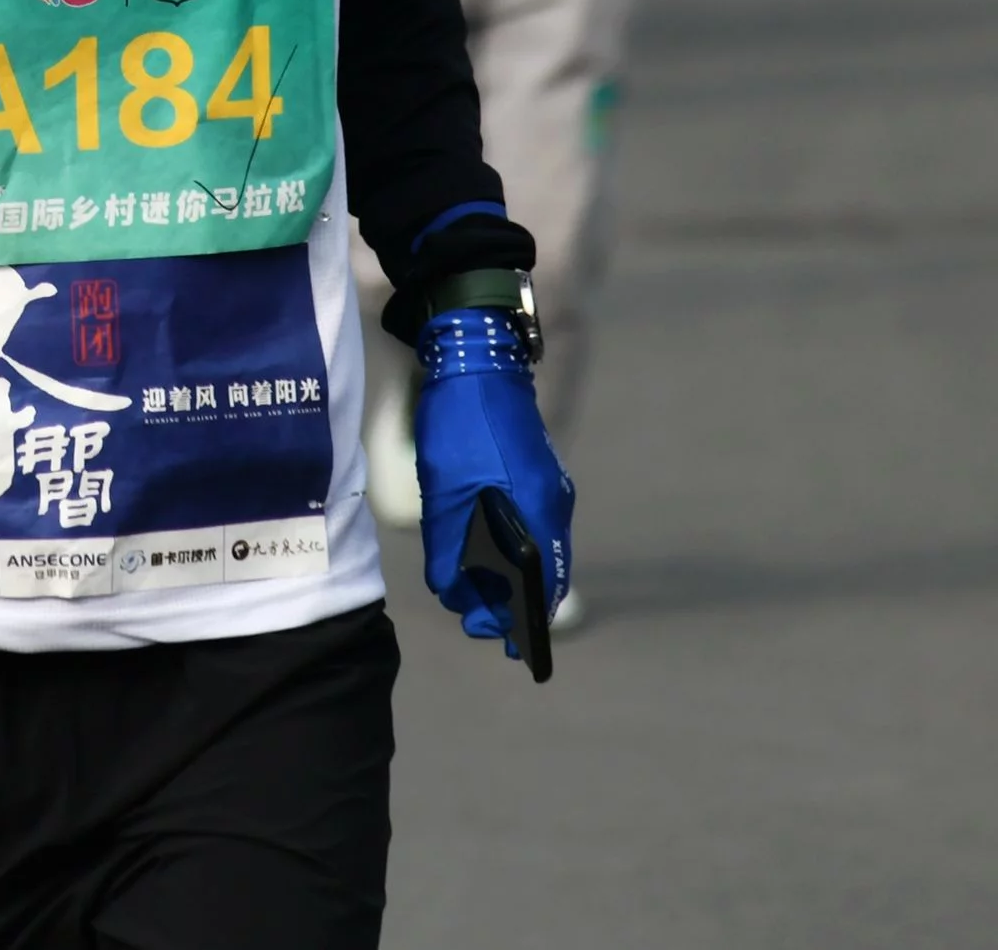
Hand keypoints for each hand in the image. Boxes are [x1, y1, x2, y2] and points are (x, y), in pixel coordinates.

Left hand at [414, 309, 574, 659]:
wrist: (478, 359)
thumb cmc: (460, 426)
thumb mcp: (445, 494)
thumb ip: (450, 548)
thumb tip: (455, 593)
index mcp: (536, 514)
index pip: (540, 587)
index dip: (518, 618)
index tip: (498, 639)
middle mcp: (552, 505)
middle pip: (542, 572)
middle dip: (511, 601)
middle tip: (479, 618)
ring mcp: (549, 486)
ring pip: (535, 547)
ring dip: (508, 574)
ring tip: (473, 589)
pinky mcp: (537, 471)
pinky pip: (530, 523)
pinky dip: (511, 546)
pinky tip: (481, 550)